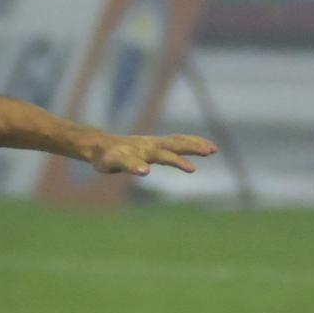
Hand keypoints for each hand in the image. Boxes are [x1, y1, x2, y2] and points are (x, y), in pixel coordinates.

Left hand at [89, 133, 217, 175]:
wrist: (99, 146)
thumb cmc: (106, 157)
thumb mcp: (114, 163)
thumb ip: (130, 165)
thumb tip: (145, 171)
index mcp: (146, 150)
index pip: (166, 156)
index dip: (178, 162)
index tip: (192, 169)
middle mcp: (153, 144)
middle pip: (177, 144)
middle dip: (194, 147)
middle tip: (212, 150)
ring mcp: (154, 143)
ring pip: (179, 141)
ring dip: (196, 144)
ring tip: (214, 148)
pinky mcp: (154, 145)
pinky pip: (175, 142)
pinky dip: (188, 142)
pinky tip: (195, 145)